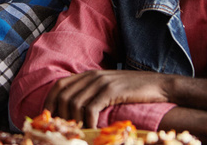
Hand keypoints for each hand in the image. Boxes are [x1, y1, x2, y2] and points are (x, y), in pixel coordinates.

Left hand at [44, 70, 174, 127]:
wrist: (159, 85)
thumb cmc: (135, 91)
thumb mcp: (109, 89)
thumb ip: (93, 94)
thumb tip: (77, 111)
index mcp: (88, 74)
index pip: (59, 85)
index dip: (50, 101)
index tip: (47, 118)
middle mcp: (91, 76)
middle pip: (64, 95)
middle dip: (59, 115)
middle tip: (63, 130)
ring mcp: (101, 81)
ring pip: (75, 102)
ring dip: (73, 121)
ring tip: (77, 132)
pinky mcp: (111, 90)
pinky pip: (91, 107)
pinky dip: (88, 121)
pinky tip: (92, 129)